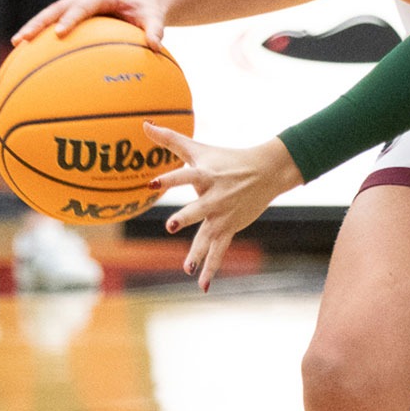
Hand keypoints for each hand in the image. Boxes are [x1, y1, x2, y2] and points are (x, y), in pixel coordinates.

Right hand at [13, 0, 170, 45]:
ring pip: (49, 16)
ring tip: (16, 44)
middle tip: (24, 38)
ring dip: (33, 28)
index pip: (83, 5)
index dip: (70, 17)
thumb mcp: (155, 19)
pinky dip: (40, 38)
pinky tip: (27, 56)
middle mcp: (84, 0)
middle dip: (39, 22)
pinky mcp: (71, 19)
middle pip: (57, 8)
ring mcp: (75, 9)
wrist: (144, 8)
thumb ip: (156, 30)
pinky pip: (53, 27)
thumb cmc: (148, 15)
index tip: (59, 33)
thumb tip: (155, 46)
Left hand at [143, 124, 303, 291]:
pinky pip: (218, 251)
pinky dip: (211, 268)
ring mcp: (222, 215)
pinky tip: (202, 286)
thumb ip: (170, 139)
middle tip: (171, 225)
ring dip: (198, 252)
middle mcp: (214, 196)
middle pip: (198, 208)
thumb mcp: (199, 149)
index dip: (168, 179)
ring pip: (208, 235)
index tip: (151, 183)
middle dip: (186, 217)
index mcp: (205, 175)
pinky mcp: (229, 228)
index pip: (183, 176)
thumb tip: (144, 124)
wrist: (265, 172)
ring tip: (188, 268)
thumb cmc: (226, 158)